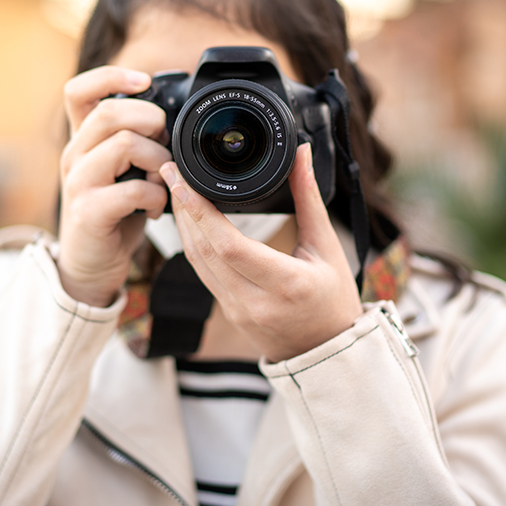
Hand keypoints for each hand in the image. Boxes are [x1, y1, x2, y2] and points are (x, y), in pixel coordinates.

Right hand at [57, 66, 170, 306]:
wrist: (91, 263)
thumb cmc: (114, 212)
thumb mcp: (120, 169)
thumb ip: (135, 141)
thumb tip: (171, 118)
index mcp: (82, 139)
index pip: (78, 90)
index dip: (111, 76)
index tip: (143, 81)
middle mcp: (74, 155)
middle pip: (109, 111)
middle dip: (150, 120)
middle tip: (163, 142)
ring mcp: (78, 183)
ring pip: (124, 144)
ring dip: (157, 159)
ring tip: (162, 178)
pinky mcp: (89, 212)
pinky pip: (133, 189)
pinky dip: (156, 196)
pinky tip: (155, 208)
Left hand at [159, 144, 362, 361]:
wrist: (327, 351)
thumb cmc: (334, 299)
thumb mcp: (327, 246)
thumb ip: (309, 198)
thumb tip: (301, 153)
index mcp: (285, 284)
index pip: (229, 246)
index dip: (201, 212)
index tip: (184, 181)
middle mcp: (254, 301)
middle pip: (204, 250)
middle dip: (183, 208)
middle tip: (170, 171)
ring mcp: (236, 310)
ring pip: (196, 262)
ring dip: (182, 224)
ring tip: (174, 188)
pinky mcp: (227, 311)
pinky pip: (201, 273)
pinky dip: (191, 243)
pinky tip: (187, 220)